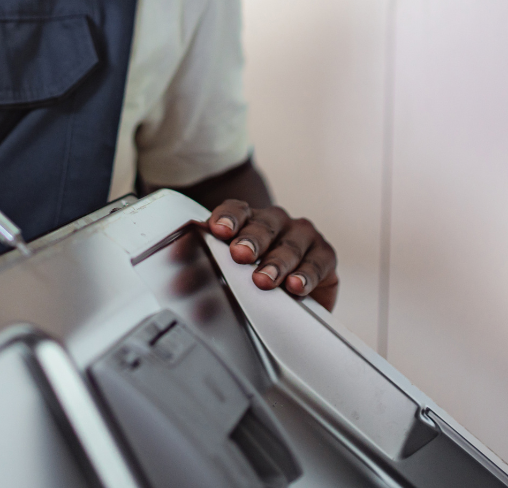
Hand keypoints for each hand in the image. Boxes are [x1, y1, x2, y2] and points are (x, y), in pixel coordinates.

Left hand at [206, 200, 338, 310]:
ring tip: (263, 280)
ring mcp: (303, 236)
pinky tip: (296, 286)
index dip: (228, 218)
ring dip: (276, 263)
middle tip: (239, 255)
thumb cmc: (257, 277)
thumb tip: (182, 280)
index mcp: (250, 219)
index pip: (237, 210)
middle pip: (264, 226)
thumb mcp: (233, 273)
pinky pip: (317, 263)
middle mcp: (277, 222)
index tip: (218, 230)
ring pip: (290, 245)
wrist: (297, 296)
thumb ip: (207, 271)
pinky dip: (306, 275)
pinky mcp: (325, 255)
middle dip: (251, 241)